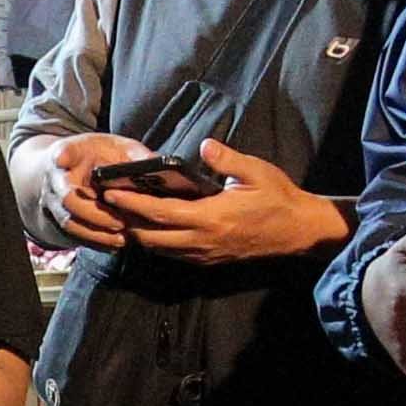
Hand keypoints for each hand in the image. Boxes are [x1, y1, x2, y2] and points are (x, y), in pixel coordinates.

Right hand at [46, 131, 145, 248]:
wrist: (72, 172)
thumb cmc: (98, 156)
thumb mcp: (117, 147)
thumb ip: (135, 155)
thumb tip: (158, 164)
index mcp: (71, 153)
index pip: (64, 152)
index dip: (63, 156)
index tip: (62, 159)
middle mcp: (58, 179)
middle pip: (68, 197)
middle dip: (94, 213)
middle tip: (119, 222)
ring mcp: (56, 202)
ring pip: (70, 222)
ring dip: (96, 233)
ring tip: (123, 238)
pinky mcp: (62, 221)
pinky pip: (75, 236)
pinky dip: (96, 241)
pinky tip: (116, 243)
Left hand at [105, 138, 342, 267]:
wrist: (298, 231)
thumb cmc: (278, 198)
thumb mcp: (256, 171)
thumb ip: (227, 159)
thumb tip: (204, 145)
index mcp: (211, 218)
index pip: (160, 213)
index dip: (132, 205)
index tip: (112, 193)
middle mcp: (203, 241)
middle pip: (151, 237)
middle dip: (127, 222)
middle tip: (108, 206)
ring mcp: (206, 254)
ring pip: (161, 250)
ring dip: (140, 234)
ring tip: (123, 215)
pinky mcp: (210, 260)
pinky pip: (175, 255)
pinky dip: (158, 243)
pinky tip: (151, 228)